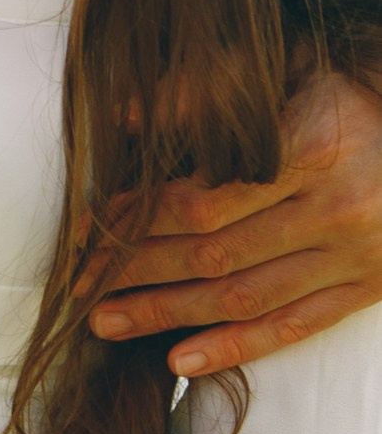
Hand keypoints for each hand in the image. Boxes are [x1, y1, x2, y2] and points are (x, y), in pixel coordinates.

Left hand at [89, 70, 381, 376]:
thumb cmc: (351, 101)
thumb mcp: (293, 72)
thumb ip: (208, 94)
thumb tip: (120, 116)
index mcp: (314, 148)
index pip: (205, 198)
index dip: (140, 217)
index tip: (90, 224)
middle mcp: (336, 209)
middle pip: (214, 253)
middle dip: (136, 270)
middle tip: (79, 282)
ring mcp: (353, 258)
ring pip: (243, 297)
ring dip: (166, 313)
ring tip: (104, 322)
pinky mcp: (364, 290)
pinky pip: (292, 328)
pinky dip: (233, 348)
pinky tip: (179, 360)